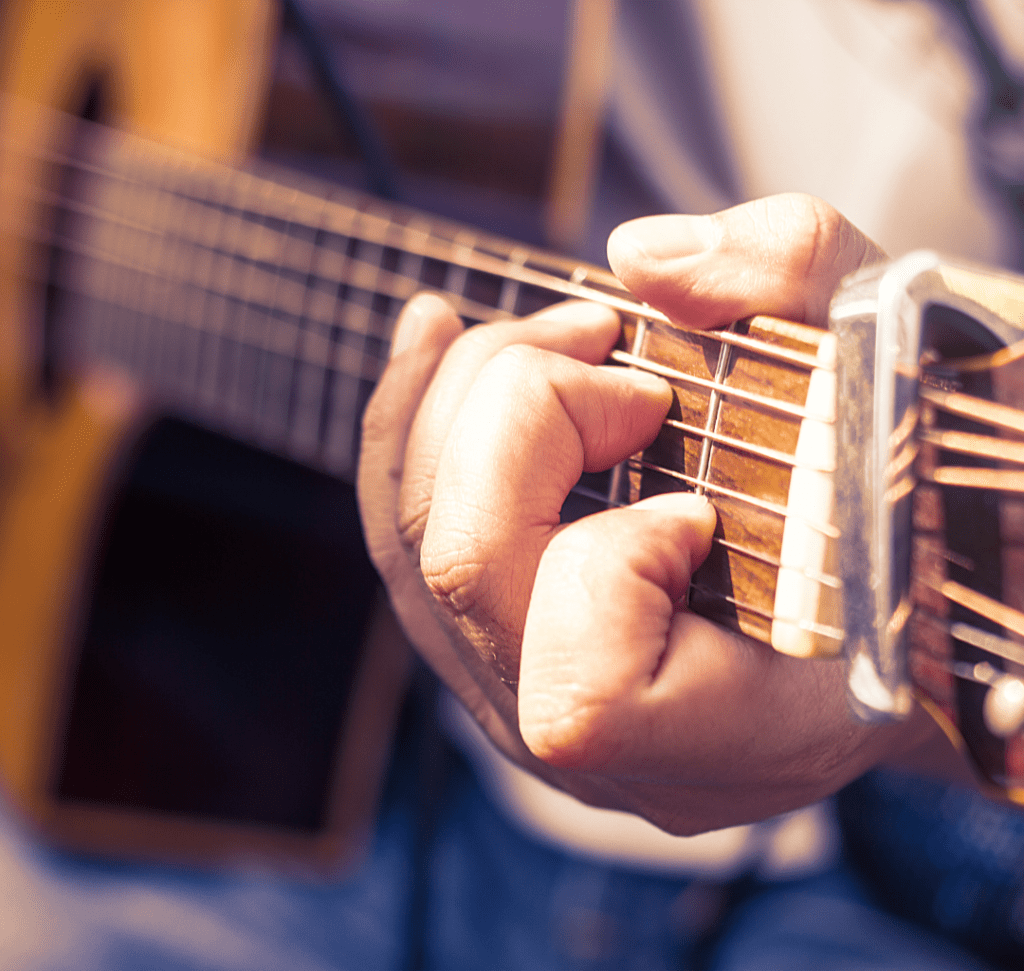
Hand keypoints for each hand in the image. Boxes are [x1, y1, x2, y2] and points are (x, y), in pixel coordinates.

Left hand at [358, 193, 951, 835]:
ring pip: (411, 550)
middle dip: (523, 413)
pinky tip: (438, 338)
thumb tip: (643, 257)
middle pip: (465, 579)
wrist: (919, 573)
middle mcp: (612, 750)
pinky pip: (404, 538)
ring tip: (555, 331)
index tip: (701, 494)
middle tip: (612, 344)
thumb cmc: (936, 495)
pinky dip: (413, 424)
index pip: (582, 693)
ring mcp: (540, 699)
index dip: (618, 557)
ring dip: (459, 402)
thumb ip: (802, 287)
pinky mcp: (503, 641)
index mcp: (732, 739)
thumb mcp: (915, 367)